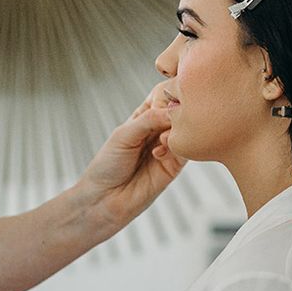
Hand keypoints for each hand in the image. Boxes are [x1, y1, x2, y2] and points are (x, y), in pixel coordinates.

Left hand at [78, 82, 185, 228]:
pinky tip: (158, 153)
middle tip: (170, 117)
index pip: (165, 94)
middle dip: (177, 111)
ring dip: (175, 131)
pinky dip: (176, 147)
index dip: (171, 91)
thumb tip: (174, 109)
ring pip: (186, 130)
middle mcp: (159, 129)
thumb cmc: (107, 165)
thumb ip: (149, 119)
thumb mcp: (124, 134)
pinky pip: (187, 150)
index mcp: (144, 116)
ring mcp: (168, 147)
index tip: (172, 94)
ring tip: (159, 141)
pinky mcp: (174, 166)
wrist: (104, 199)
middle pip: (179, 111)